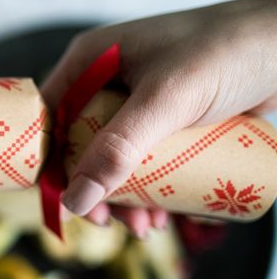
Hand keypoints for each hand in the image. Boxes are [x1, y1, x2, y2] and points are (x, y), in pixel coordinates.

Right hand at [42, 0, 276, 235]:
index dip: (49, 161)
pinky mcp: (169, 118)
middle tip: (113, 223)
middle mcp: (109, 80)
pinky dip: (153, 188)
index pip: (51, 116)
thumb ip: (119, 149)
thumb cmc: (228, 51)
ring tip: (150, 227)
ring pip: (115, 158)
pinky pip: (148, 159)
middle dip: (96, 189)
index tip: (64, 201)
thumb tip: (75, 201)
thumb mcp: (167, 101)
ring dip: (126, 198)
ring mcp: (140, 101)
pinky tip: (167, 211)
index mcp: (92, 61)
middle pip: (81, 145)